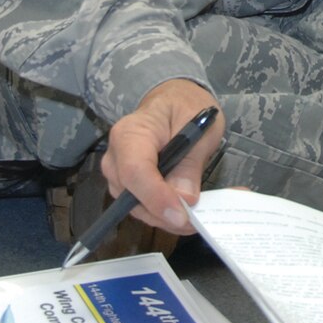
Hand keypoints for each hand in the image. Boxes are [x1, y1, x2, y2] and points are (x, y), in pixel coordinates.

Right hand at [98, 78, 224, 234]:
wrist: (171, 102)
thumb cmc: (184, 107)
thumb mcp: (198, 127)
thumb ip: (190, 161)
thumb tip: (186, 198)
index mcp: (130, 134)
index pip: (134, 171)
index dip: (156, 197)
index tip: (181, 214)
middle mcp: (116, 159)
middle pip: (133, 199)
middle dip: (168, 215)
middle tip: (203, 221)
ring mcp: (119, 177)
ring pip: (141, 210)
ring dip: (173, 218)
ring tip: (207, 214)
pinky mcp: (129, 190)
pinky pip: (147, 209)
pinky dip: (172, 213)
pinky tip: (195, 209)